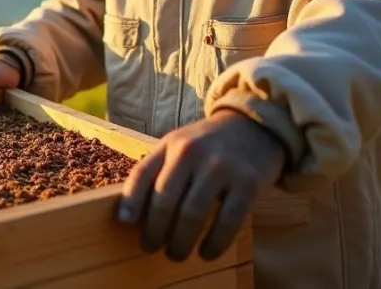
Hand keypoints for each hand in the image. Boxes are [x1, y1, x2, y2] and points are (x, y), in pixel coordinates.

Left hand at [116, 110, 286, 261]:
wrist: (254, 127)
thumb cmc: (208, 145)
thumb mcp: (179, 145)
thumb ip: (158, 170)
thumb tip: (130, 212)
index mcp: (171, 144)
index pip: (142, 174)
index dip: (130, 201)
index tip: (125, 223)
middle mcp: (193, 153)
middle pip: (164, 200)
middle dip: (154, 232)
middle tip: (151, 247)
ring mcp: (221, 167)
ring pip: (192, 215)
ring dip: (181, 242)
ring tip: (176, 254)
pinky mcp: (248, 183)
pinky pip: (227, 222)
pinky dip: (214, 243)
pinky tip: (206, 252)